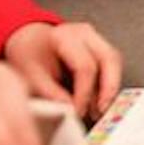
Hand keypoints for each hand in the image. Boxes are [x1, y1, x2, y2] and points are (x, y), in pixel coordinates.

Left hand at [1, 20, 123, 118]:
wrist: (29, 41)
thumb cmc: (29, 56)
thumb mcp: (30, 75)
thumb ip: (50, 93)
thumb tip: (70, 110)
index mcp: (63, 36)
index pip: (85, 67)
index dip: (84, 93)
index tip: (78, 112)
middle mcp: (84, 32)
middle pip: (109, 59)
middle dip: (108, 88)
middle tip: (101, 110)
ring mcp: (94, 37)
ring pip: (114, 62)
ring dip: (111, 87)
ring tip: (100, 109)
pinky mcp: (100, 45)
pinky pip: (111, 65)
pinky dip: (108, 83)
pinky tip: (98, 101)